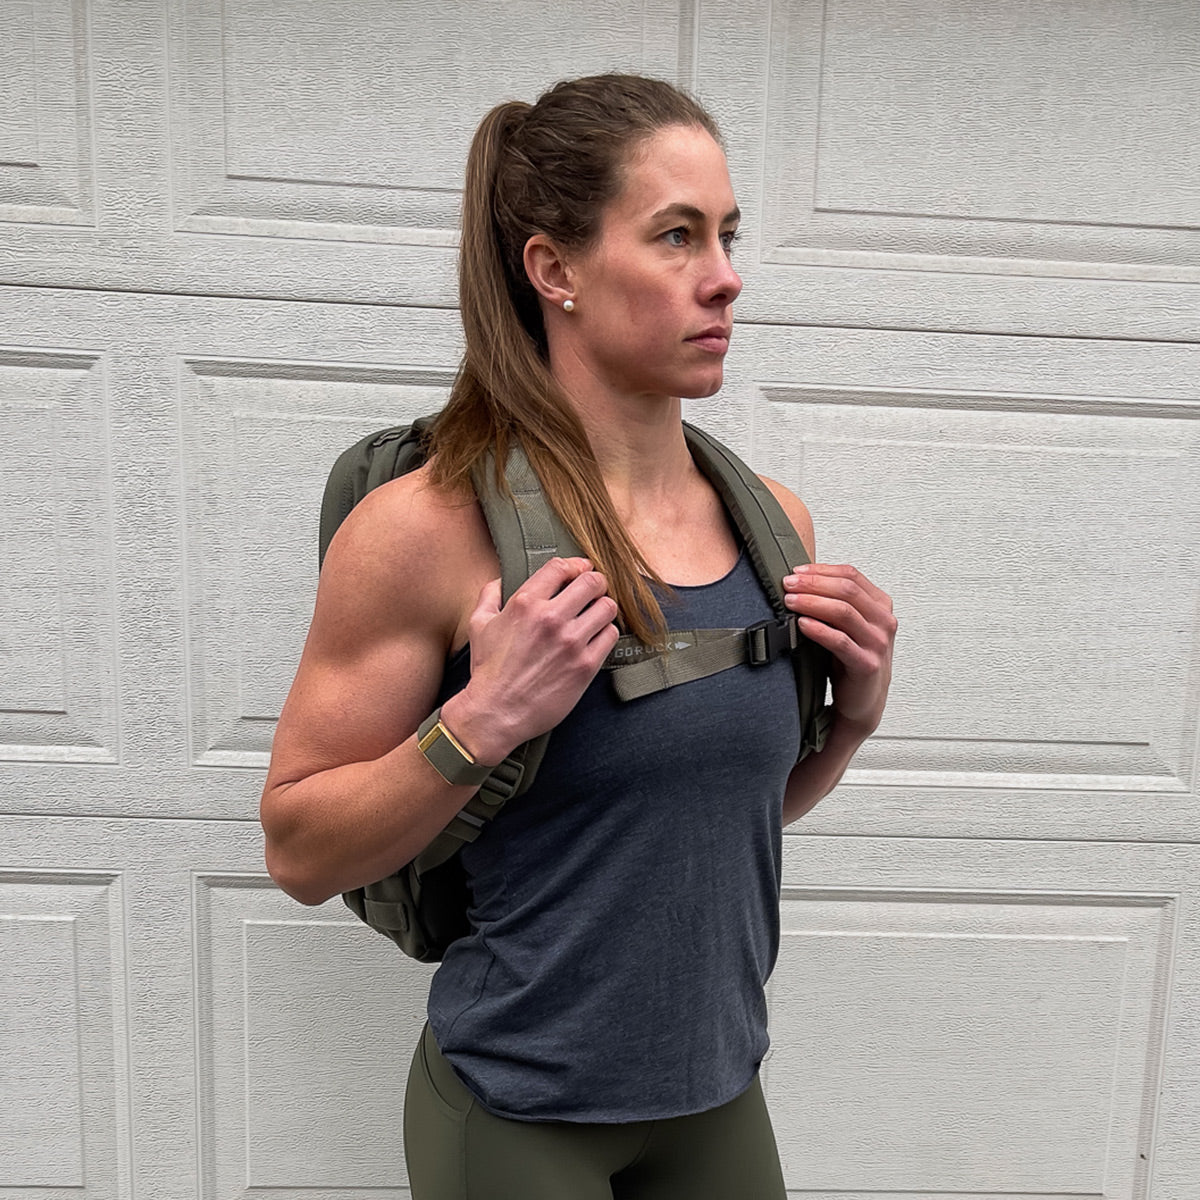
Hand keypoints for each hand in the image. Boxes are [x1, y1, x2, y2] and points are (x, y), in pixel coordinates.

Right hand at [441, 557, 619, 762]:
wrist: (495, 712)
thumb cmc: (488, 670)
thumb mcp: (479, 625)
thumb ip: (490, 595)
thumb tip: (502, 580)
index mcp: (525, 603)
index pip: (561, 567)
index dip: (576, 565)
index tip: (581, 570)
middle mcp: (550, 618)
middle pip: (593, 582)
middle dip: (595, 584)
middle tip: (594, 592)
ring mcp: (570, 642)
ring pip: (607, 607)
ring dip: (603, 609)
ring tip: (596, 616)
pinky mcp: (585, 665)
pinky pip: (610, 636)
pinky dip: (606, 634)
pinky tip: (596, 639)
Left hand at [783, 563, 895, 736]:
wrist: (863, 700)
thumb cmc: (850, 660)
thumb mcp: (846, 625)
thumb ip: (833, 602)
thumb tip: (799, 580)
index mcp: (880, 605)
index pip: (851, 575)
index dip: (821, 570)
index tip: (796, 572)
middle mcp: (883, 621)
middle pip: (847, 590)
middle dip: (813, 584)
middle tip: (788, 584)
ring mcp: (877, 643)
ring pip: (844, 611)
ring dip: (812, 602)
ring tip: (790, 601)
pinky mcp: (866, 664)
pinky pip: (840, 641)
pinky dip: (819, 629)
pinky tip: (802, 624)